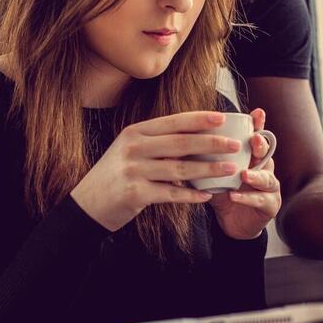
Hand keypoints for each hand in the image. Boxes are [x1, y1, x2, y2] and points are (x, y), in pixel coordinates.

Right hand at [71, 111, 244, 231]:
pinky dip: (191, 195)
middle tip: (235, 145)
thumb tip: (195, 137)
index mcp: (134, 132)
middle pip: (181, 143)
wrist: (87, 204)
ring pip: (180, 168)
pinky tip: (207, 196)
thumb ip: (156, 143)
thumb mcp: (130, 151)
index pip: (173, 122)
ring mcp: (134, 171)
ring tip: (230, 169)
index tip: (222, 119)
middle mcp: (133, 148)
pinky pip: (171, 194)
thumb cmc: (114, 175)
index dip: (199, 119)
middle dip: (211, 143)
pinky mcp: (135, 194)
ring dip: (208, 169)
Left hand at [210, 108, 281, 239]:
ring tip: (244, 174)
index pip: (257, 137)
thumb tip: (176, 145)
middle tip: (254, 140)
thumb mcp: (213, 173)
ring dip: (256, 176)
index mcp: (252, 157)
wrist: (231, 223)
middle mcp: (265, 168)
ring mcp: (270, 187)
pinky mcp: (270, 206)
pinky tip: (234, 196)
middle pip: (266, 154)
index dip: (259, 125)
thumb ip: (203, 159)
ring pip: (267, 178)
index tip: (256, 113)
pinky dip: (246, 198)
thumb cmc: (223, 193)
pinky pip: (260, 200)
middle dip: (261, 146)